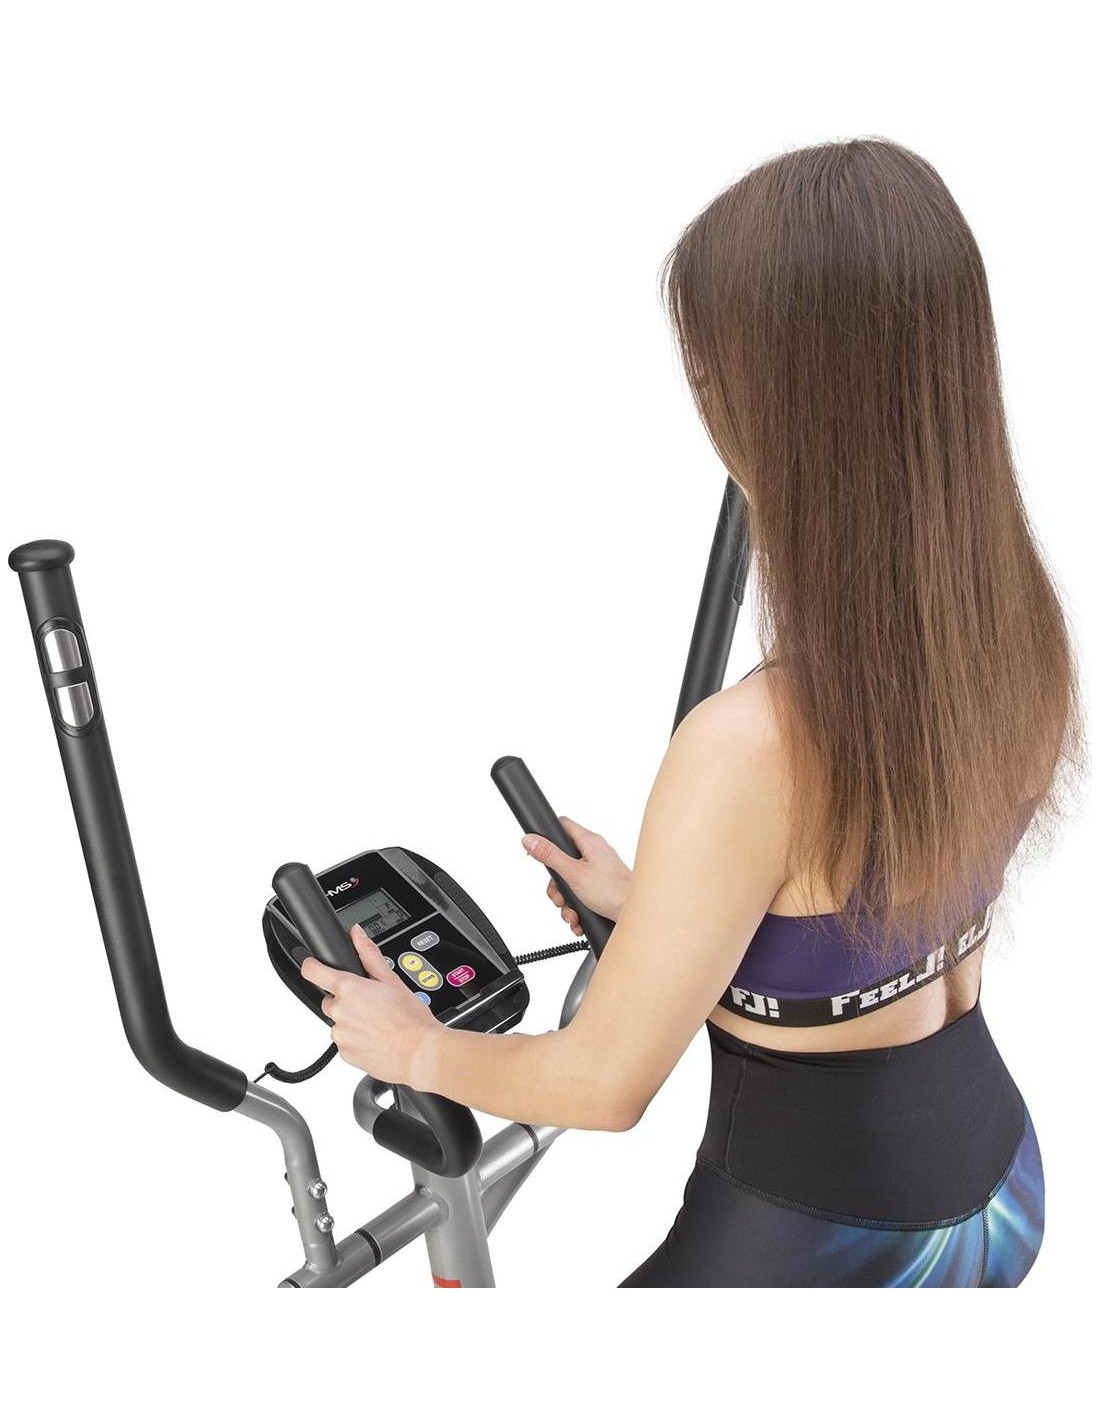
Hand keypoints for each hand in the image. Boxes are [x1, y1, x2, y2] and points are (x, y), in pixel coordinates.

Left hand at [299, 923, 442, 1087]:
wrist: (419, 1053)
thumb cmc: (410, 1019)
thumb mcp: (392, 980)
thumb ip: (369, 954)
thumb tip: (357, 934)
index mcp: (348, 988)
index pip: (312, 971)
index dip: (313, 965)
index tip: (315, 965)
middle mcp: (339, 1011)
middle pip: (331, 1000)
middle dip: (346, 1000)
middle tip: (371, 1005)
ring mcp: (340, 1035)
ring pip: (339, 1023)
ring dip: (352, 1021)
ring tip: (378, 1024)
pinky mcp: (345, 1054)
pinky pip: (346, 1042)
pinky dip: (357, 1039)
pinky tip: (376, 1038)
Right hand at [522, 815, 632, 932]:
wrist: (638, 913)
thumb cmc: (613, 891)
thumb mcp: (573, 873)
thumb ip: (550, 856)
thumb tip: (530, 839)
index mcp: (589, 842)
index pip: (562, 826)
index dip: (546, 837)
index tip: (538, 853)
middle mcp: (595, 853)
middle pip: (562, 861)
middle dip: (557, 886)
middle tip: (560, 897)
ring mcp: (599, 870)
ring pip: (570, 882)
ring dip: (566, 903)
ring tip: (572, 914)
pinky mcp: (602, 887)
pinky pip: (581, 894)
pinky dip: (577, 909)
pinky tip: (579, 919)